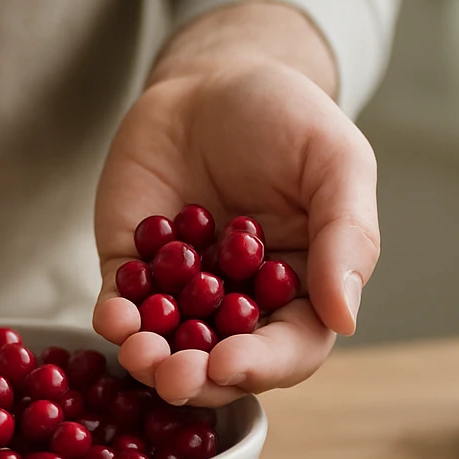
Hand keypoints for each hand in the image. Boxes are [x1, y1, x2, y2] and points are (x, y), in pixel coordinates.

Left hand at [92, 54, 378, 406]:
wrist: (212, 80)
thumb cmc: (286, 117)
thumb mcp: (336, 161)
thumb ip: (347, 234)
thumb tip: (345, 318)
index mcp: (302, 290)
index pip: (290, 347)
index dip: (264, 364)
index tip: (232, 364)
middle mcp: (241, 304)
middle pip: (223, 363)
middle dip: (198, 377)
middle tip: (175, 378)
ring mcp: (182, 292)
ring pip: (167, 347)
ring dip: (152, 361)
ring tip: (139, 356)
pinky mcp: (130, 270)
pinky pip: (120, 306)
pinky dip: (114, 319)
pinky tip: (112, 318)